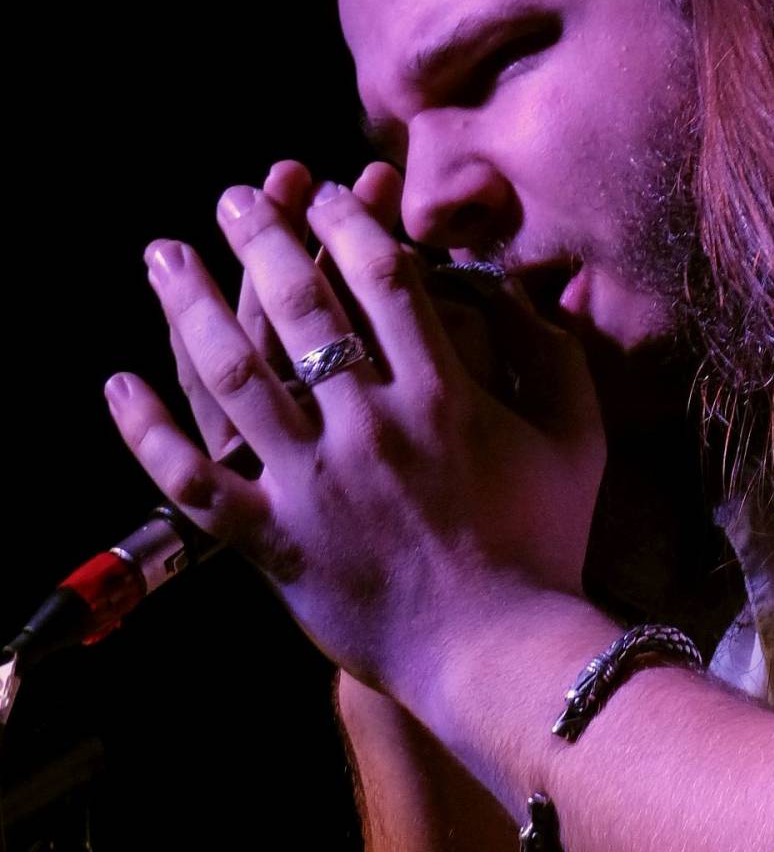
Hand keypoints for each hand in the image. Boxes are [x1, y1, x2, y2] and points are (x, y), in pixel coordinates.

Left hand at [107, 159, 606, 706]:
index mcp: (443, 397)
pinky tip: (118, 386)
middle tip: (234, 198)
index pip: (382, 280)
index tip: (324, 196)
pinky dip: (147, 432)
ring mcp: (315, 485)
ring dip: (188, 304)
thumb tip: (510, 290)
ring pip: (235, 374)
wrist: (503, 655)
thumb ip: (553, 355)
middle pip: (300, 307)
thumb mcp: (576, 440)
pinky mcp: (275, 542)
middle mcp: (371, 428)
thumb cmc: (546, 546)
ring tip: (164, 256)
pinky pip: (193, 480)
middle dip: (260, 238)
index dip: (347, 224)